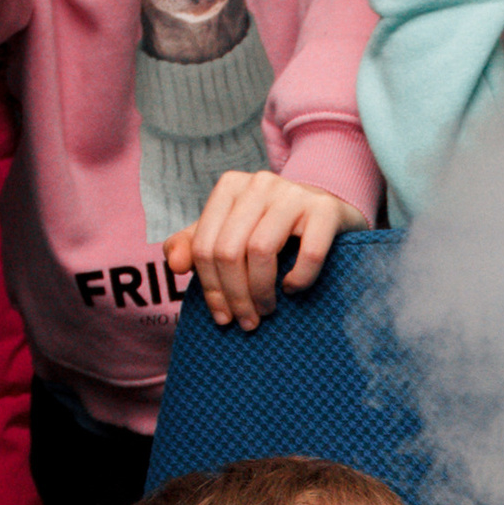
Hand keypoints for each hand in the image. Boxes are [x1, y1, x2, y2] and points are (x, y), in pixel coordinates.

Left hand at [163, 175, 361, 327]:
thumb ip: (195, 246)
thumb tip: (175, 265)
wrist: (328, 211)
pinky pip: (308, 253)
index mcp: (230, 187)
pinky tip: (292, 288)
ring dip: (261, 292)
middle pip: (229, 251)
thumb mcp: (229, 232)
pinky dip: (298, 279)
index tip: (223, 316)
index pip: (205, 246)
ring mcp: (294, 193)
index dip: (211, 289)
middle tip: (247, 321)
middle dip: (235, 295)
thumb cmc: (273, 228)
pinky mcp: (325, 210)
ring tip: (266, 310)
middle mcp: (260, 183)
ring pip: (261, 251)